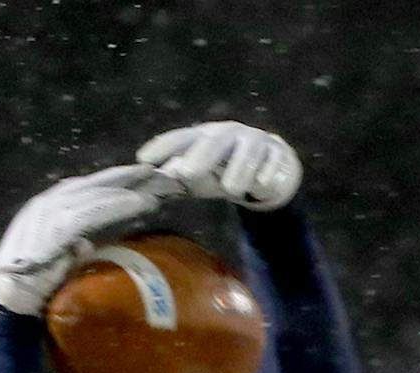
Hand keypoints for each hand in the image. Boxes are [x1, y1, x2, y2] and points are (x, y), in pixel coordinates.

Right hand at [0, 165, 179, 316]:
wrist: (6, 301)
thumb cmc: (29, 286)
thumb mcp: (54, 260)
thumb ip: (70, 247)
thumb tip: (87, 243)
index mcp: (46, 209)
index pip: (84, 190)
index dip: (111, 183)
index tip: (138, 179)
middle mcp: (46, 204)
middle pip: (92, 184)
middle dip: (122, 176)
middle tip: (152, 172)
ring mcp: (49, 214)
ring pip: (95, 194)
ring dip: (125, 188)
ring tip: (152, 184)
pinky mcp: (55, 229)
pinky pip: (91, 212)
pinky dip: (115, 205)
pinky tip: (137, 202)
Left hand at [137, 122, 301, 211]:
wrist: (266, 169)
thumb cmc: (224, 172)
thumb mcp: (200, 178)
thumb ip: (177, 180)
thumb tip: (145, 188)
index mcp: (204, 136)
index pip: (181, 138)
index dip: (163, 147)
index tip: (143, 160)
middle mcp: (227, 134)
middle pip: (214, 141)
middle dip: (200, 155)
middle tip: (186, 173)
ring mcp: (253, 141)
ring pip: (246, 151)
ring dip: (239, 169)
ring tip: (231, 191)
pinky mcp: (276, 153)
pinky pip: (273, 162)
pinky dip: (267, 174)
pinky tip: (262, 187)